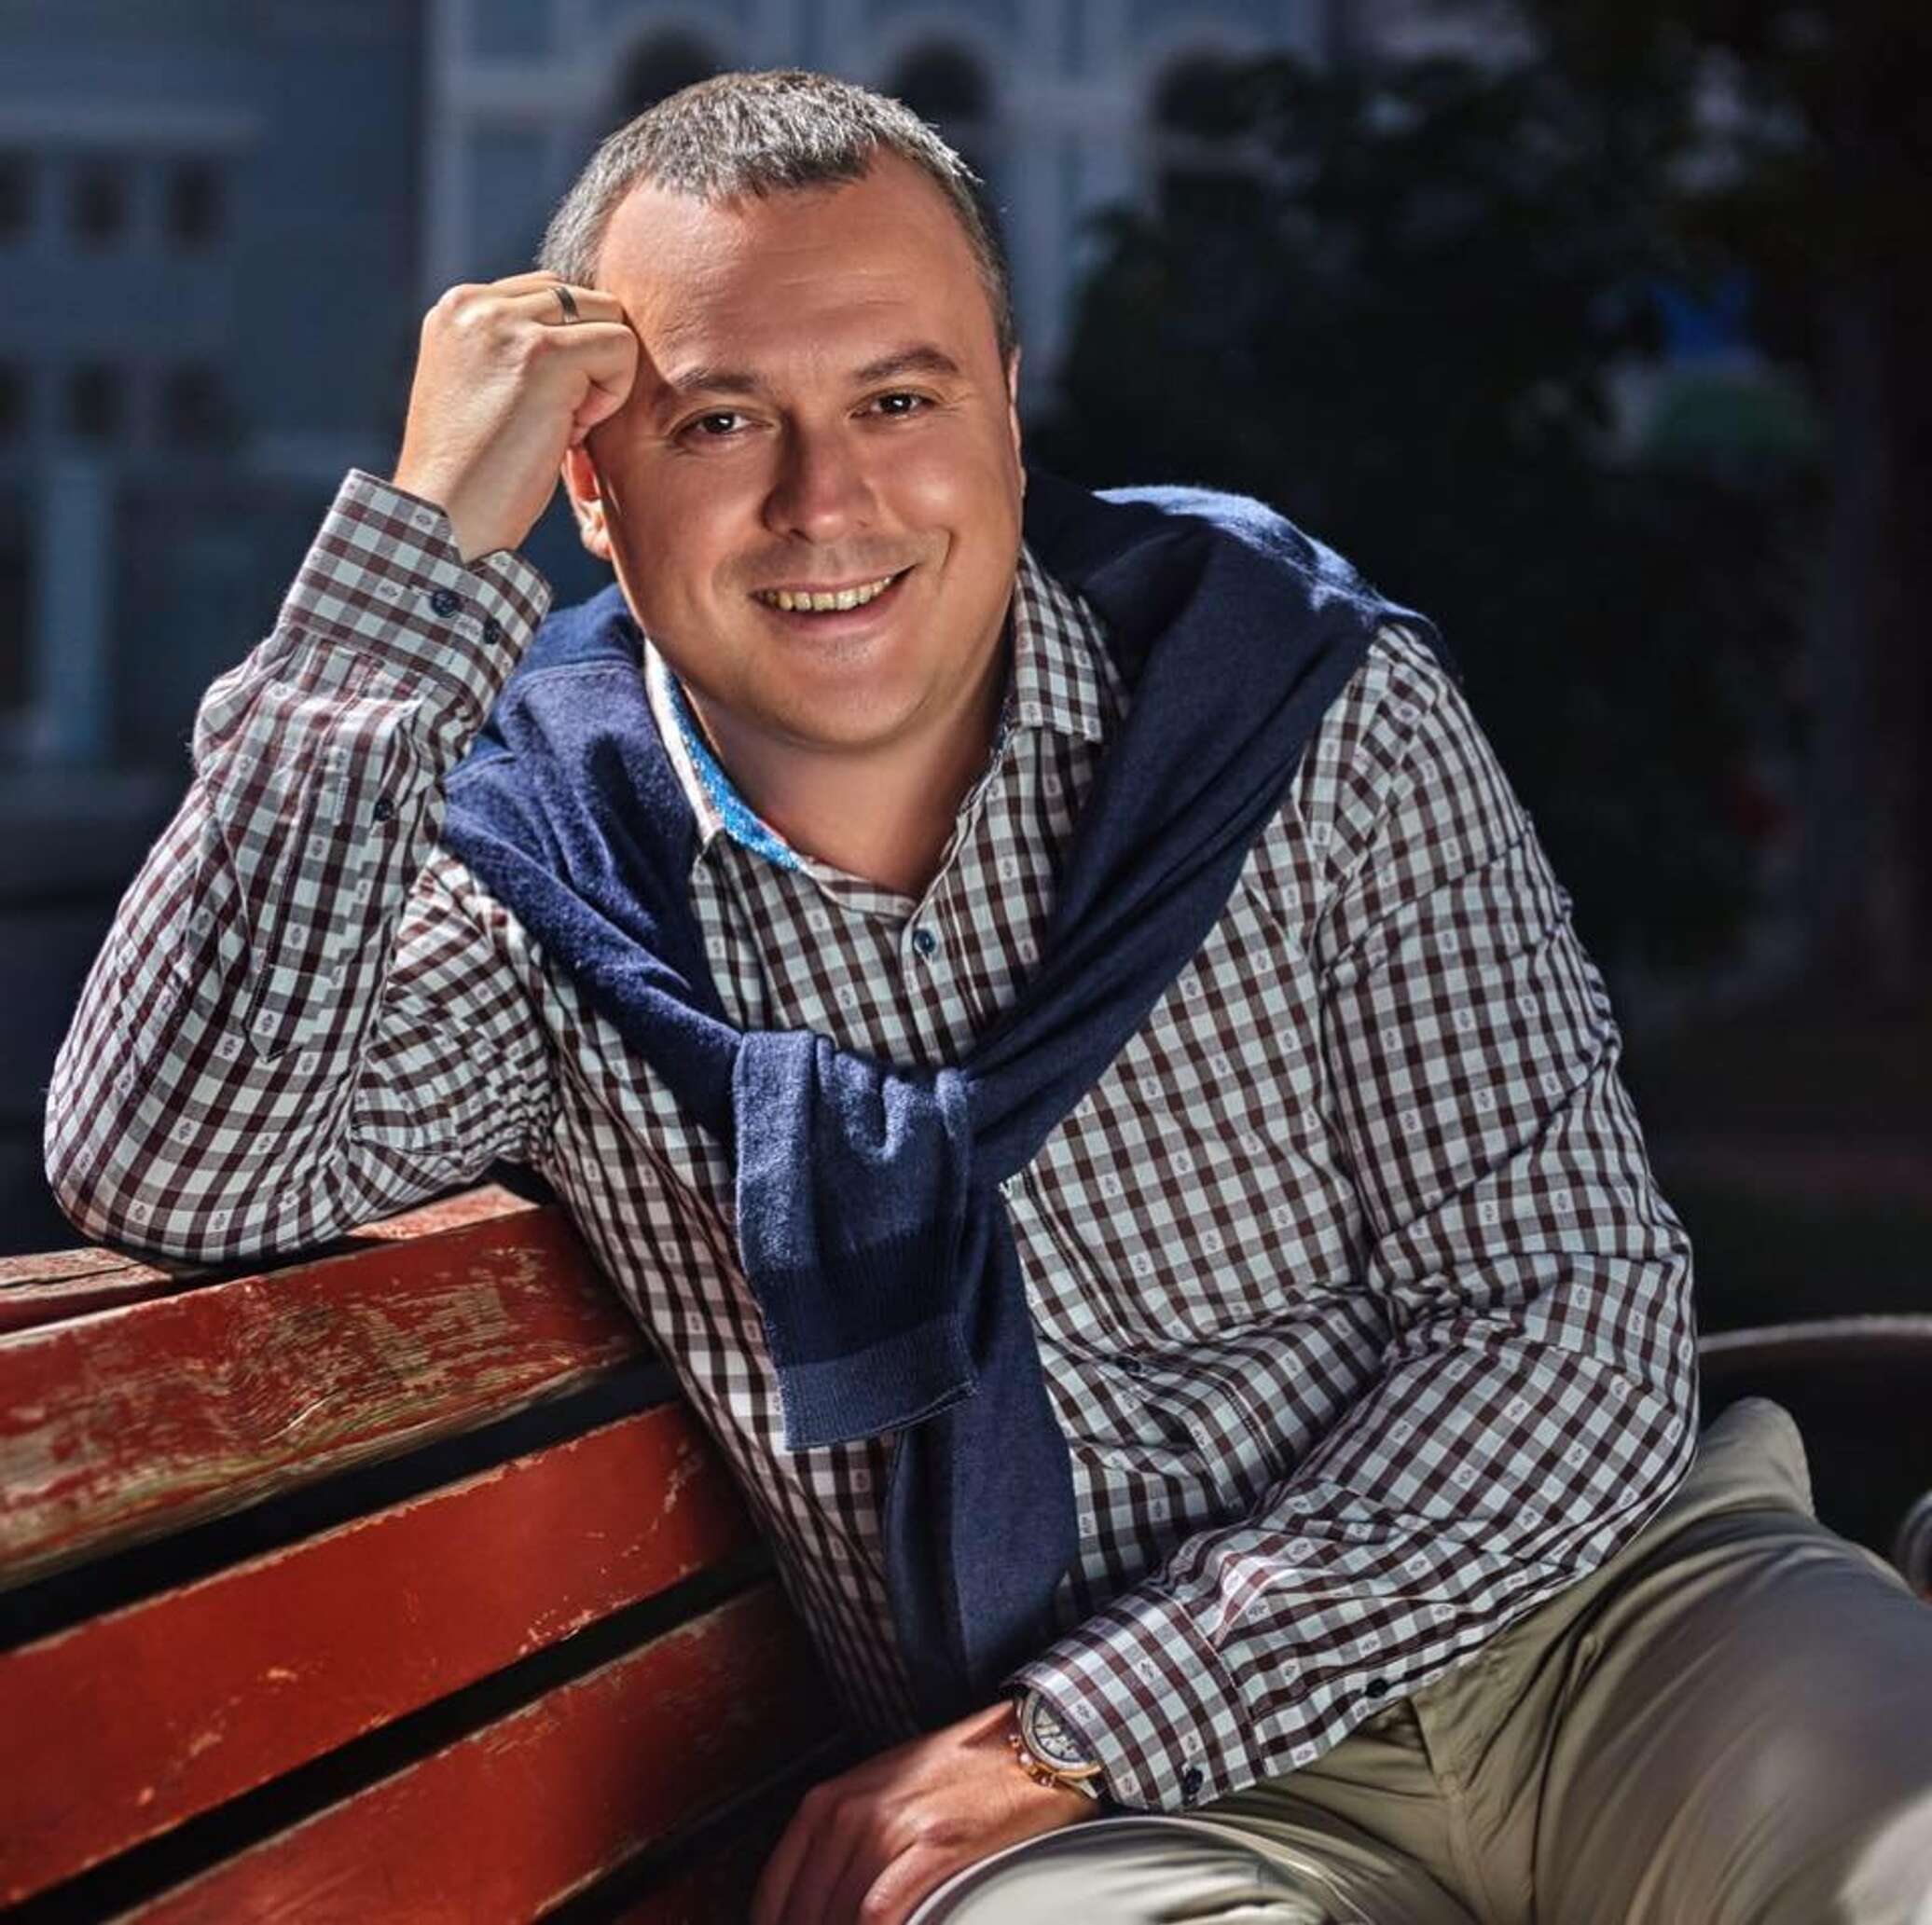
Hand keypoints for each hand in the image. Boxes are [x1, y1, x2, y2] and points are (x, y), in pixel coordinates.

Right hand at [391, 270, 637, 561]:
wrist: (445, 517)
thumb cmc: (469, 476)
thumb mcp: (480, 391)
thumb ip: (514, 353)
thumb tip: (582, 343)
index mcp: (459, 308)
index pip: (548, 294)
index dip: (568, 352)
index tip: (541, 409)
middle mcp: (478, 304)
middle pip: (584, 300)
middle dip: (589, 360)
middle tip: (560, 424)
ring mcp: (509, 324)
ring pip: (608, 317)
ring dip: (603, 376)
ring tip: (564, 429)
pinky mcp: (545, 354)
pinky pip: (622, 348)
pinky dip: (613, 396)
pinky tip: (573, 434)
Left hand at [751, 1700, 1096, 1924]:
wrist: (1021, 1751)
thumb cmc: (952, 1776)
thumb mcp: (877, 1795)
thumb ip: (838, 1843)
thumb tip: (814, 1903)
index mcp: (828, 1800)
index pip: (773, 1892)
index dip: (776, 1924)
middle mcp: (849, 1812)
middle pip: (804, 1912)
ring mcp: (889, 1828)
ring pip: (838, 1916)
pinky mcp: (931, 1846)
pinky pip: (880, 1914)